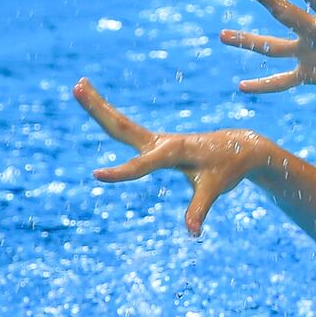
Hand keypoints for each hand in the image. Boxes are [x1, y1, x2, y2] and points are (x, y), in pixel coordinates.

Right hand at [73, 78, 266, 235]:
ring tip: (77, 84)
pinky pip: (127, 129)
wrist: (240, 147)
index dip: (122, 173)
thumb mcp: (215, 188)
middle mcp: (162, 142)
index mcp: (174, 151)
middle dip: (99, 108)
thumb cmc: (227, 168)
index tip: (96, 175)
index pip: (143, 165)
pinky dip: (110, 118)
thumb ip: (200, 208)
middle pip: (122, 125)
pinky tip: (97, 107)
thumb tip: (193, 232)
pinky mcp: (156, 144)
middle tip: (75, 86)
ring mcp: (156, 141)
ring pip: (121, 124)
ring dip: (98, 106)